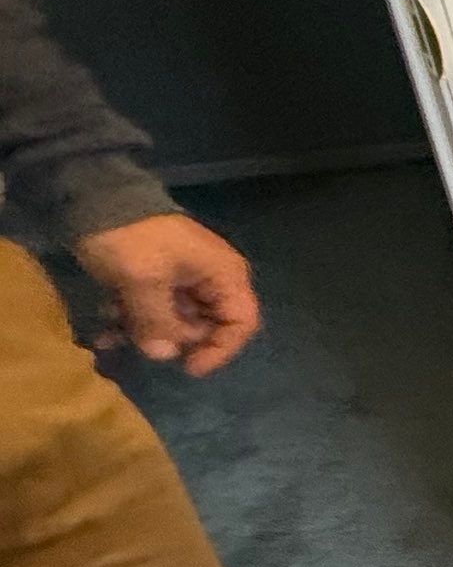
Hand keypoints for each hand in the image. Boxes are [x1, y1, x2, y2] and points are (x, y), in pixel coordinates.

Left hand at [73, 214, 261, 375]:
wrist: (96, 199)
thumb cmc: (131, 238)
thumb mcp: (143, 280)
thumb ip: (157, 320)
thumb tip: (164, 356)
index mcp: (223, 274)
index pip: (241, 322)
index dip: (220, 349)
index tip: (187, 367)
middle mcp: (211, 280)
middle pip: (207, 327)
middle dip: (172, 341)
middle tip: (141, 342)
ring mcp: (184, 281)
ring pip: (176, 323)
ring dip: (145, 333)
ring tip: (110, 333)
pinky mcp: (159, 281)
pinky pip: (155, 312)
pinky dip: (133, 322)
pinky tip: (105, 327)